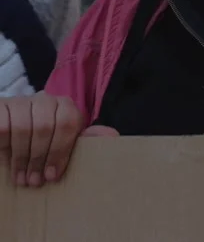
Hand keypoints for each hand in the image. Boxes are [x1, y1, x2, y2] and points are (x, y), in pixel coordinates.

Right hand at [0, 92, 116, 186]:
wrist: (12, 126)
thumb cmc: (43, 141)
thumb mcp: (64, 140)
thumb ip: (85, 139)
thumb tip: (114, 136)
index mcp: (64, 106)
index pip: (68, 122)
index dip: (60, 151)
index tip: (53, 176)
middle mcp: (45, 99)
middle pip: (44, 127)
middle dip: (39, 159)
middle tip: (35, 181)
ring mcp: (22, 101)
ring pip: (23, 128)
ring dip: (21, 158)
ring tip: (22, 179)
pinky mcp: (2, 106)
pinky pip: (3, 127)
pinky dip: (5, 149)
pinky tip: (7, 163)